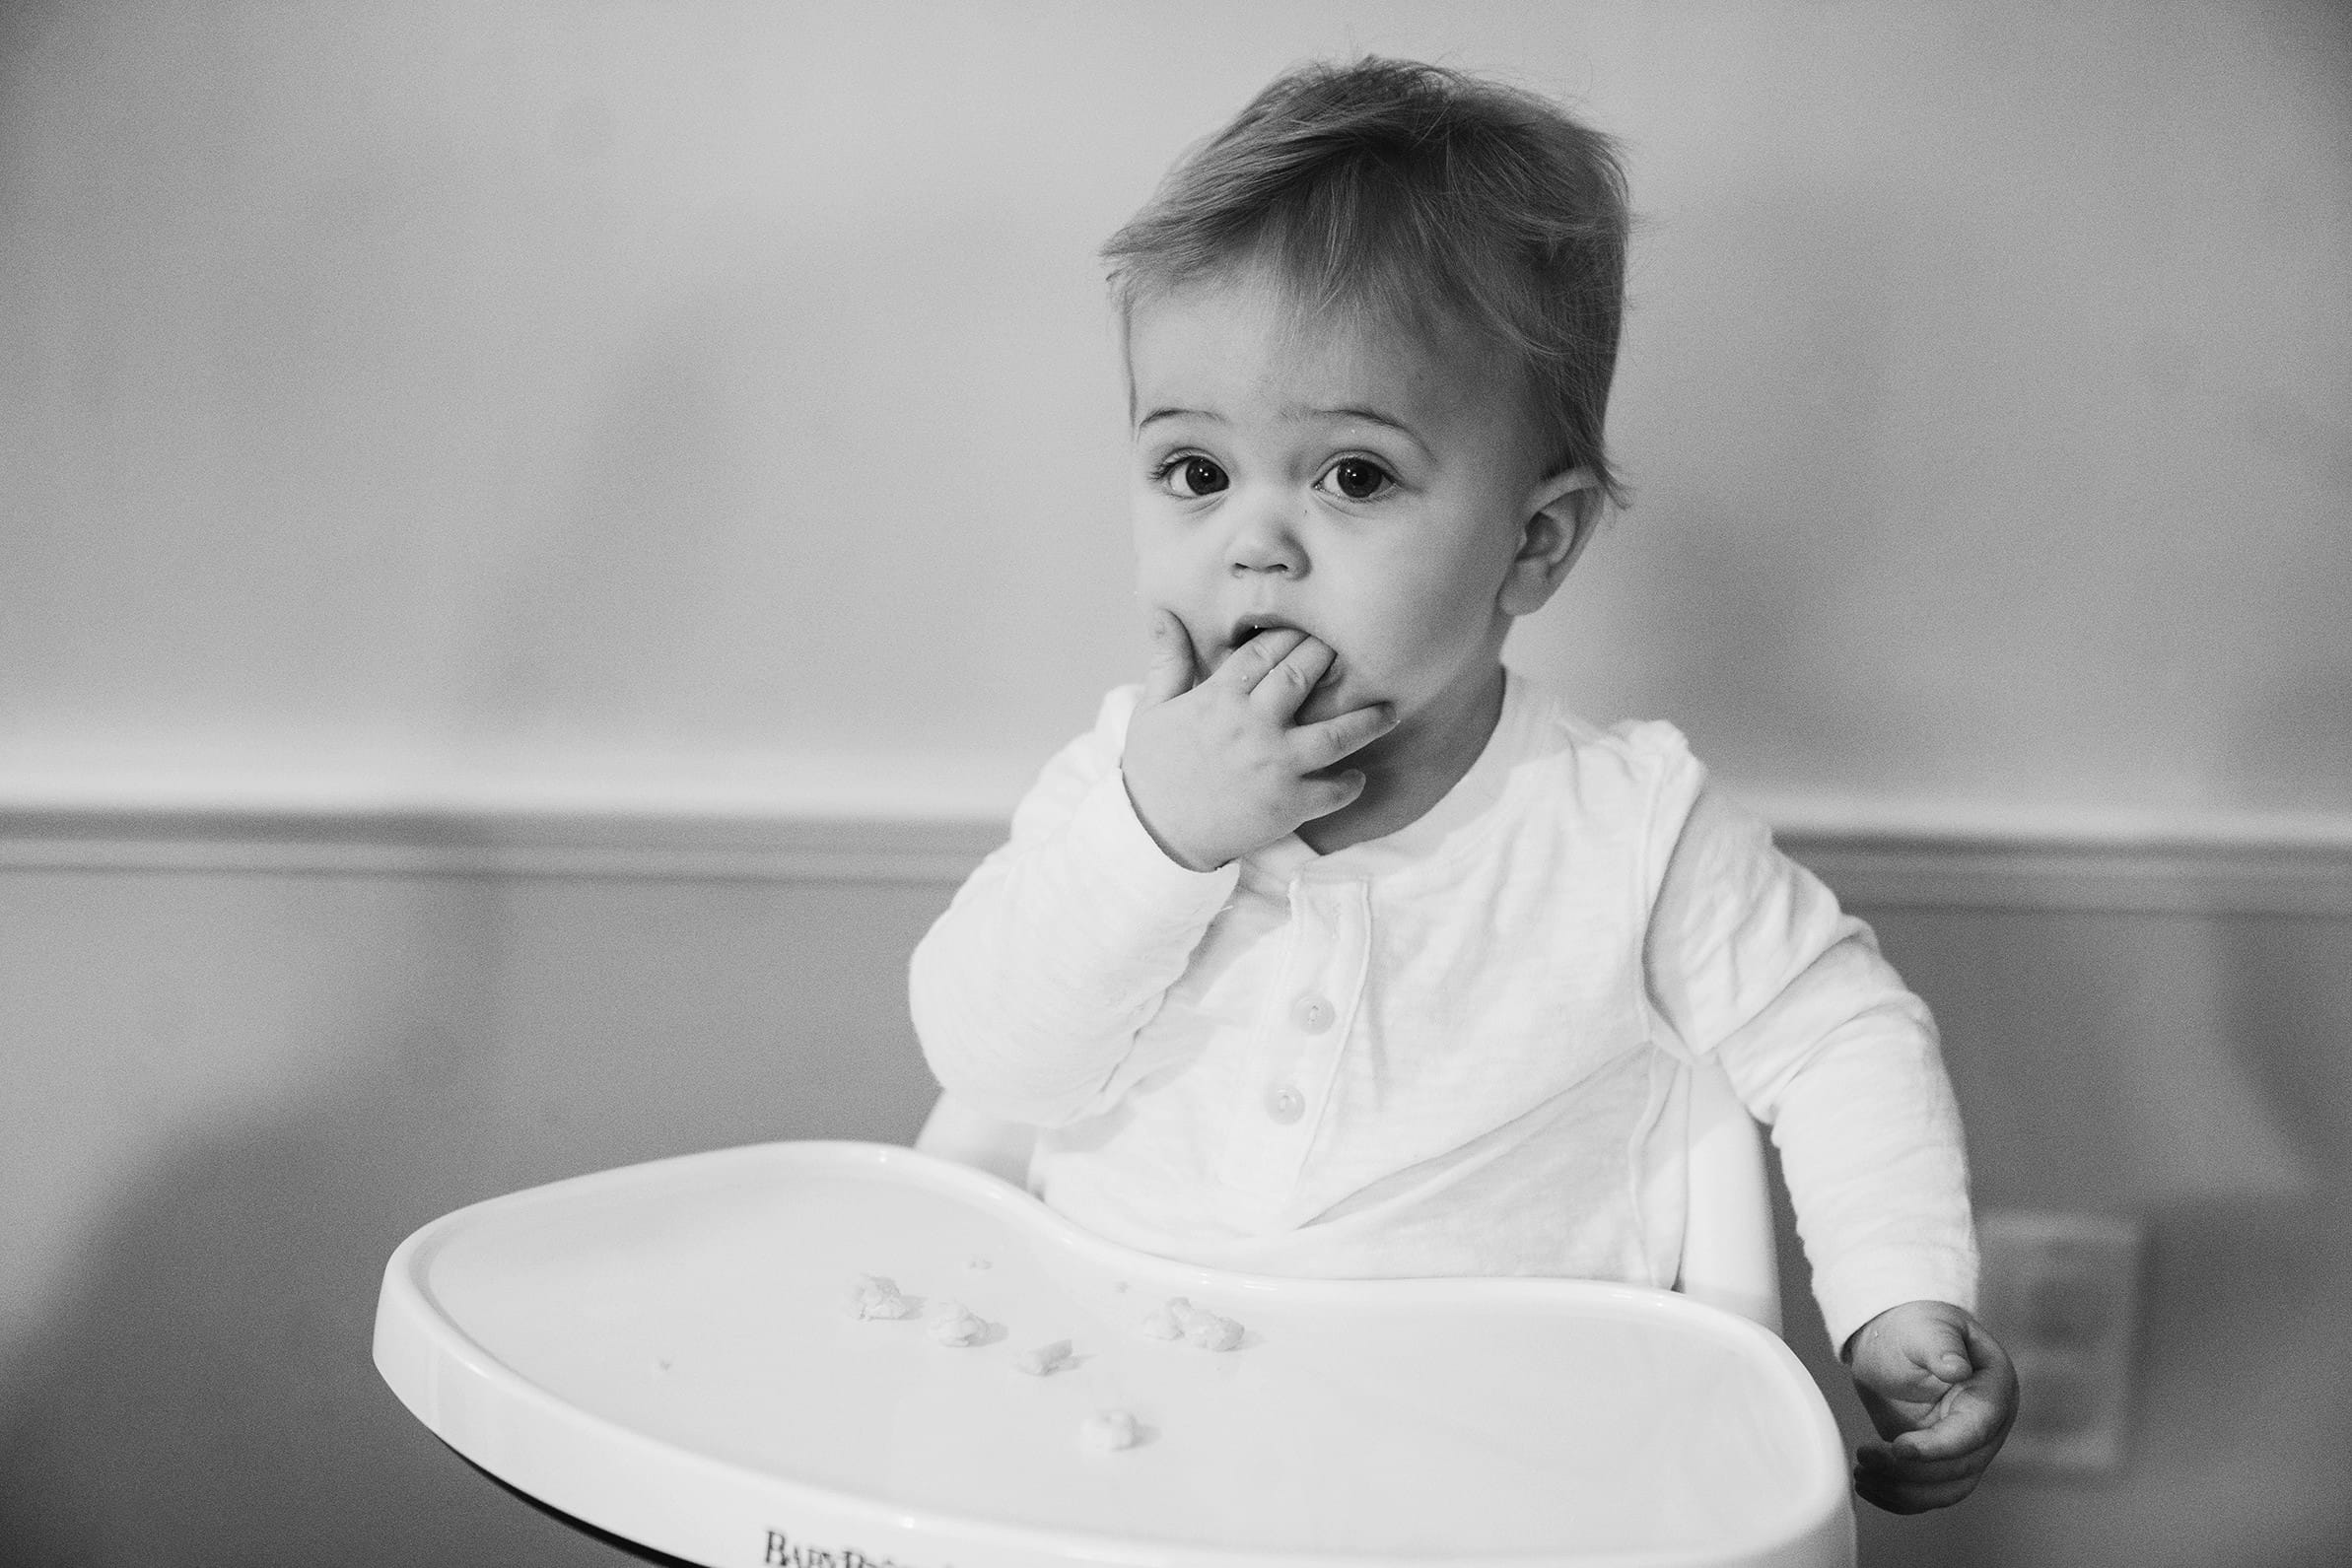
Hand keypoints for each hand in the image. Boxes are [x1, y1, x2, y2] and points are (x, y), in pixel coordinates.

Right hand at [1121, 609, 1396, 870]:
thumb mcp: (1152, 709)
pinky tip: (1358, 777)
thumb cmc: (1152, 770)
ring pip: (1335, 734)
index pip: (1267, 649)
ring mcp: (1275, 766)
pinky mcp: (1288, 805)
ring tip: (1389, 711)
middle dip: (1331, 657)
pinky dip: (1350, 785)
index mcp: (1220, 697)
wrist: (1154, 835)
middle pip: (1304, 675)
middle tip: (1357, 650)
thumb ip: (1168, 660)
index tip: (1313, 628)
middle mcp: (1253, 725)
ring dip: (1367, 720)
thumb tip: (1164, 614)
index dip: (1293, 634)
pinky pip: (1333, 791)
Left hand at [1843, 1300, 2017, 1512]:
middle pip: (1961, 1467)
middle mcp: (1989, 1425)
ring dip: (1904, 1491)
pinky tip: (1868, 1486)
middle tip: (1865, 1456)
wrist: (1897, 1340)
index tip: (1899, 1448)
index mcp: (1994, 1389)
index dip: (1940, 1446)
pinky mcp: (1942, 1462)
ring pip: (1948, 1489)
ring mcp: (1968, 1447)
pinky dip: (1900, 1498)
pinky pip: (1930, 1492)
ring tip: (1862, 1474)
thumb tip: (1955, 1368)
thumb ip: (1940, 1346)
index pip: (1976, 1430)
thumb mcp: (1926, 1327)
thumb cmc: (1915, 1327)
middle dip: (1911, 1470)